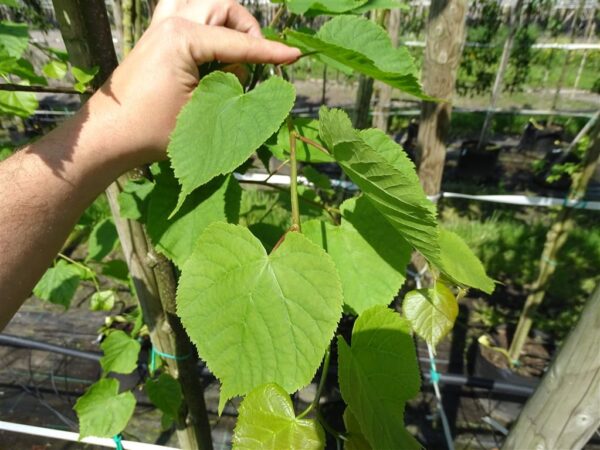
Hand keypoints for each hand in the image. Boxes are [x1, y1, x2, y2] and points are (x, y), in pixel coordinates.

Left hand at [86, 0, 299, 168]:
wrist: (109, 134)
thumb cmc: (151, 129)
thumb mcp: (201, 114)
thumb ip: (230, 90)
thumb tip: (246, 74)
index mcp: (182, 38)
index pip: (237, 43)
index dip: (269, 52)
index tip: (294, 56)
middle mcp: (171, 21)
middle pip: (223, 6)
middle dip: (247, 29)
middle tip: (255, 60)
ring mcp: (160, 24)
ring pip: (205, 2)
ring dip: (226, 20)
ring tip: (235, 49)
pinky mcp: (155, 34)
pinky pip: (185, 10)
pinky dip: (204, 20)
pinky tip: (210, 44)